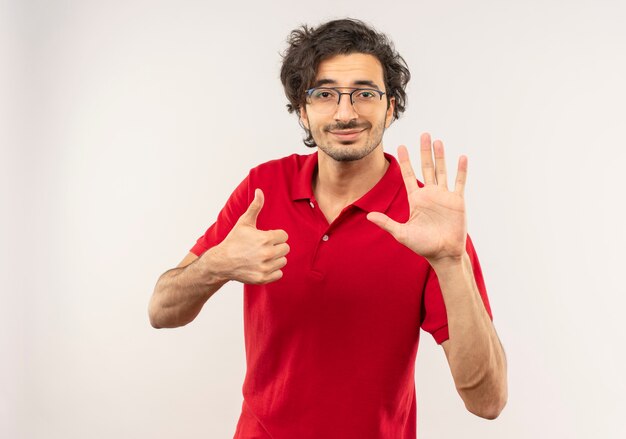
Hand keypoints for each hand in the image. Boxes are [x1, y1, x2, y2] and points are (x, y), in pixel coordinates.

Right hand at [213, 189, 288, 283]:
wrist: (222, 262)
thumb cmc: (234, 240)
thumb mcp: (244, 222)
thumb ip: (255, 206)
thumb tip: (259, 191)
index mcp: (265, 239)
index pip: (284, 236)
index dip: (275, 236)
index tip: (265, 237)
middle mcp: (267, 254)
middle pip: (285, 248)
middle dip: (276, 246)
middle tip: (263, 247)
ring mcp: (265, 267)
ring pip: (283, 261)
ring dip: (275, 259)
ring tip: (262, 256)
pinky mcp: (263, 278)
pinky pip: (279, 274)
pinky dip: (273, 271)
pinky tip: (262, 266)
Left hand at [367, 133, 467, 263]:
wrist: (443, 254)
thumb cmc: (422, 246)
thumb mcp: (401, 233)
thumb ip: (387, 223)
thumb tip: (368, 216)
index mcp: (416, 199)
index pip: (408, 176)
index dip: (405, 161)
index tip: (401, 146)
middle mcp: (429, 195)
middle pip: (426, 168)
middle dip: (424, 151)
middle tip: (424, 134)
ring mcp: (444, 196)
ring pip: (442, 171)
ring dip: (441, 156)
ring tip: (438, 141)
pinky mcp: (457, 201)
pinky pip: (459, 182)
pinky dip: (461, 170)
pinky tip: (462, 157)